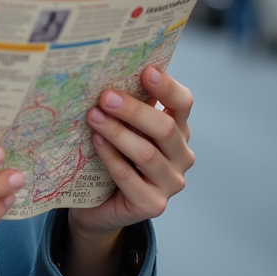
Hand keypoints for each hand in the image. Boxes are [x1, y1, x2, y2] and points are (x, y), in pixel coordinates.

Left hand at [72, 65, 194, 240]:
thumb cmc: (112, 156)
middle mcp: (181, 156)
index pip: (183, 103)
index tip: (147, 71)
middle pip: (165, 128)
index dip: (167, 87)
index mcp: (177, 130)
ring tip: (93, 117)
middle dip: (134, 110)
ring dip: (118, 132)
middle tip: (105, 97)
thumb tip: (108, 73)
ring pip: (147, 154)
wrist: (98, 204)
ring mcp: (170, 183)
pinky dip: (112, 158)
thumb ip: (125, 107)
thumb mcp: (122, 128)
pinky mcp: (152, 205)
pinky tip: (96, 142)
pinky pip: (130, 178)